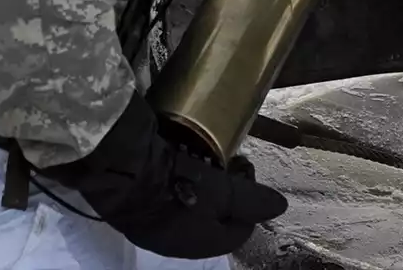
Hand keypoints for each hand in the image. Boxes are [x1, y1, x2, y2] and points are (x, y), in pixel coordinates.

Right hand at [44, 94, 286, 258]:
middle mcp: (177, 244)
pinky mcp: (133, 209)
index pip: (239, 230)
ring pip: (188, 208)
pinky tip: (176, 160)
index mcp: (203, 245)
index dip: (250, 202)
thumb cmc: (179, 185)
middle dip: (225, 194)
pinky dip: (176, 182)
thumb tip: (281, 207)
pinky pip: (164, 198)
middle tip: (227, 161)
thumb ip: (252, 200)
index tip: (245, 170)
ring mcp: (152, 228)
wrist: (121, 173)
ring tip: (203, 157)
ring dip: (201, 187)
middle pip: (212, 220)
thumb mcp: (223, 191)